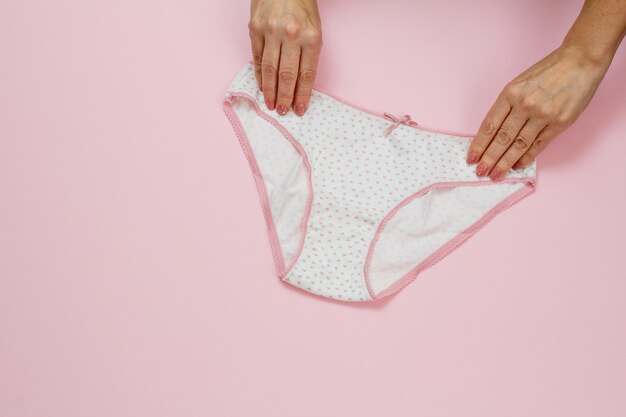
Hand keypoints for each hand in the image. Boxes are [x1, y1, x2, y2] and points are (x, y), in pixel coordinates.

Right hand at [248, 0, 322, 116]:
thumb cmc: (302, 5)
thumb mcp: (315, 27)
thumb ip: (308, 53)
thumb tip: (300, 83)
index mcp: (311, 36)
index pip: (306, 74)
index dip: (302, 95)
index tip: (299, 109)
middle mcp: (291, 35)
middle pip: (287, 76)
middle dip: (285, 98)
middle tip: (283, 112)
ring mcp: (271, 31)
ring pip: (269, 70)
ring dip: (270, 91)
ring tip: (271, 104)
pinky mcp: (255, 29)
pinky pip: (256, 58)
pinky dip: (259, 75)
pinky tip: (262, 86)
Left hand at [466, 44, 610, 178]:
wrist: (580, 62)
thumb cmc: (547, 71)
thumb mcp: (519, 83)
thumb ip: (506, 105)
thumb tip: (493, 132)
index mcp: (510, 93)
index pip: (489, 125)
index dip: (479, 144)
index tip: (471, 158)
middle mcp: (525, 105)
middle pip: (502, 138)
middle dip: (489, 158)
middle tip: (481, 172)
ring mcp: (543, 115)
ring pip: (519, 145)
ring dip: (506, 162)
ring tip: (496, 175)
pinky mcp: (559, 123)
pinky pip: (539, 145)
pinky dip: (527, 157)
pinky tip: (517, 166)